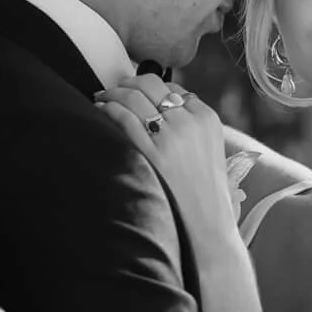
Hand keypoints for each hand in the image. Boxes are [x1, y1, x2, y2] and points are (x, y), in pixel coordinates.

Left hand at [93, 74, 240, 248]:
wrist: (207, 227)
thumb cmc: (205, 195)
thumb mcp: (210, 150)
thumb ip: (191, 126)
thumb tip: (159, 109)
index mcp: (207, 119)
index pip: (174, 87)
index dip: (151, 89)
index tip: (137, 94)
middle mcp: (189, 122)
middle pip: (151, 84)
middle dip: (129, 84)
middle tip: (115, 92)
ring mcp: (169, 136)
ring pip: (133, 95)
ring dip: (113, 93)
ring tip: (102, 99)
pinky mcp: (149, 152)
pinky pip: (122, 116)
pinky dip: (108, 109)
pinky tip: (101, 112)